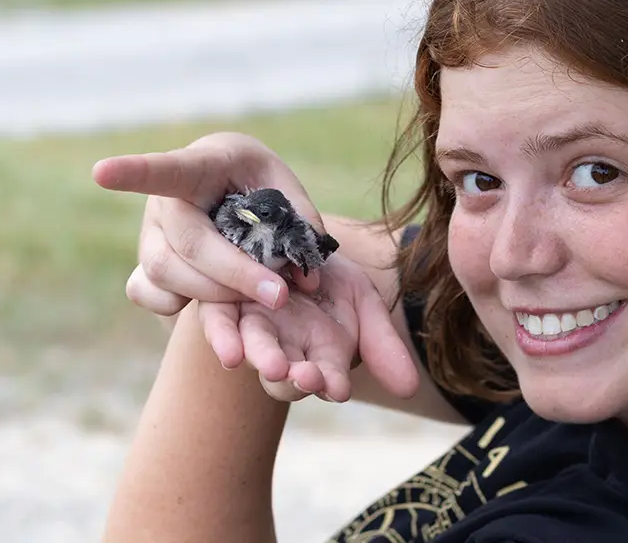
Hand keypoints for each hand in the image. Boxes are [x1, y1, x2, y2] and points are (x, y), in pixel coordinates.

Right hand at [91, 133, 419, 400]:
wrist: (230, 191)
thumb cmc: (257, 182)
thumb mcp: (286, 188)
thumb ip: (302, 223)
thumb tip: (309, 280)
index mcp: (200, 166)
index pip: (165, 169)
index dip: (132, 171)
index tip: (100, 172)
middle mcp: (165, 200)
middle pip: (188, 243)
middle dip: (234, 275)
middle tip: (279, 296)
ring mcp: (149, 234)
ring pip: (166, 272)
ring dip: (215, 293)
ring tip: (258, 298)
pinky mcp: (145, 266)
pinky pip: (146, 292)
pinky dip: (177, 305)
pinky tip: (214, 304)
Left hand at [198, 252, 410, 401]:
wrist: (292, 236)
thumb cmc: (332, 276)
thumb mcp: (364, 303)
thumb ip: (382, 345)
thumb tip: (409, 390)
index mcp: (317, 355)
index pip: (323, 378)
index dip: (329, 383)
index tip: (337, 387)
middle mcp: (281, 347)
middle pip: (281, 374)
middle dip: (291, 379)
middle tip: (304, 377)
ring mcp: (250, 326)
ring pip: (250, 350)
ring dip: (258, 358)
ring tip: (270, 365)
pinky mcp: (223, 302)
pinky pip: (218, 321)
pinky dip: (223, 334)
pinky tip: (229, 346)